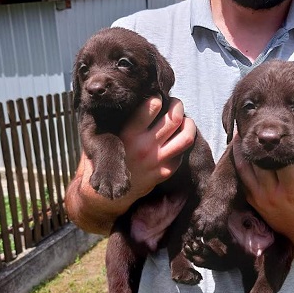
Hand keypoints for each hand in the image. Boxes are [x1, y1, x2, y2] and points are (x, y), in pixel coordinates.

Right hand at [65, 96, 195, 234]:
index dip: (157, 97)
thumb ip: (118, 120)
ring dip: (189, 124)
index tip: (157, 98)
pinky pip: (182, 154)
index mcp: (128, 134)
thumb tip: (133, 98)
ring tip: (185, 120)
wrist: (106, 194)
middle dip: (177, 106)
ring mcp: (156, 161)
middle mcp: (144, 146)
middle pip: (174, 119)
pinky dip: (183, 144)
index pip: (152, 106)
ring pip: (186, 137)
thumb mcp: (104, 136)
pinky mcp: (164, 173)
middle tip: (175, 104)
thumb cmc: (105, 159)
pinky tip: (178, 139)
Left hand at [232, 134, 293, 249]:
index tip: (281, 133)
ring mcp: (260, 198)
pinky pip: (241, 179)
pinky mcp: (252, 200)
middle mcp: (273, 194)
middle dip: (259, 145)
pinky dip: (238, 163)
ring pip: (245, 170)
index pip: (284, 164)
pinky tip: (237, 148)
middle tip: (256, 126)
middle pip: (260, 164)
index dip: (282, 148)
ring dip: (242, 151)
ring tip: (240, 131)